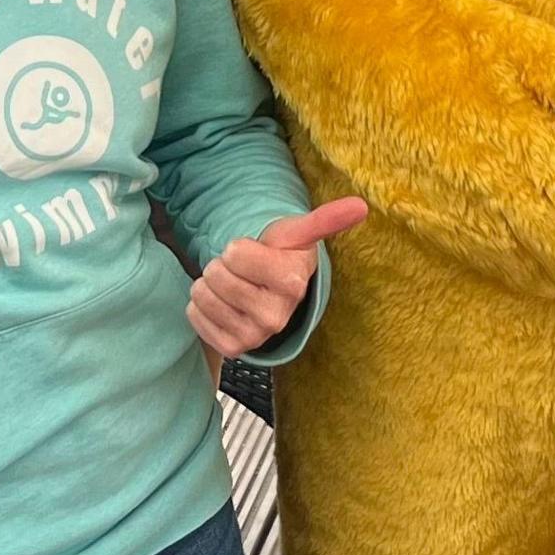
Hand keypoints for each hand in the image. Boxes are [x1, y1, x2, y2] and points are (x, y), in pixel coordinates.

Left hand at [190, 195, 369, 357]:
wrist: (274, 294)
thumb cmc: (282, 257)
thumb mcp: (298, 234)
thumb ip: (325, 220)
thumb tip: (361, 205)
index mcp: (292, 283)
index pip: (234, 253)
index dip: (238, 247)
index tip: (255, 254)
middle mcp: (275, 317)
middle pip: (216, 274)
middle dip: (223, 265)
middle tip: (242, 271)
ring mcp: (253, 336)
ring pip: (202, 294)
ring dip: (210, 284)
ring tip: (233, 285)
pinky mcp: (232, 348)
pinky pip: (193, 315)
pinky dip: (201, 305)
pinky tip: (222, 304)